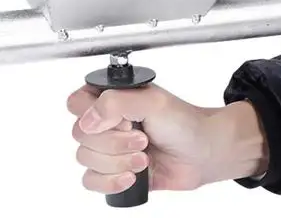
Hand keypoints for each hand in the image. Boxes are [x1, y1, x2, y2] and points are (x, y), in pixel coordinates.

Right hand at [67, 83, 268, 195]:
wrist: (205, 153)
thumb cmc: (183, 122)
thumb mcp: (152, 102)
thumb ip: (116, 103)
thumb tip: (88, 120)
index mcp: (108, 97)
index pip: (75, 104)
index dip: (93, 117)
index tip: (121, 122)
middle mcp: (104, 121)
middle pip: (80, 136)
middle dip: (113, 144)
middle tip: (141, 139)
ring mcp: (108, 148)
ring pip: (85, 159)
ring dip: (117, 163)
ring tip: (143, 158)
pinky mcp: (113, 171)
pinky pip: (91, 181)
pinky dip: (110, 182)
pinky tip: (132, 178)